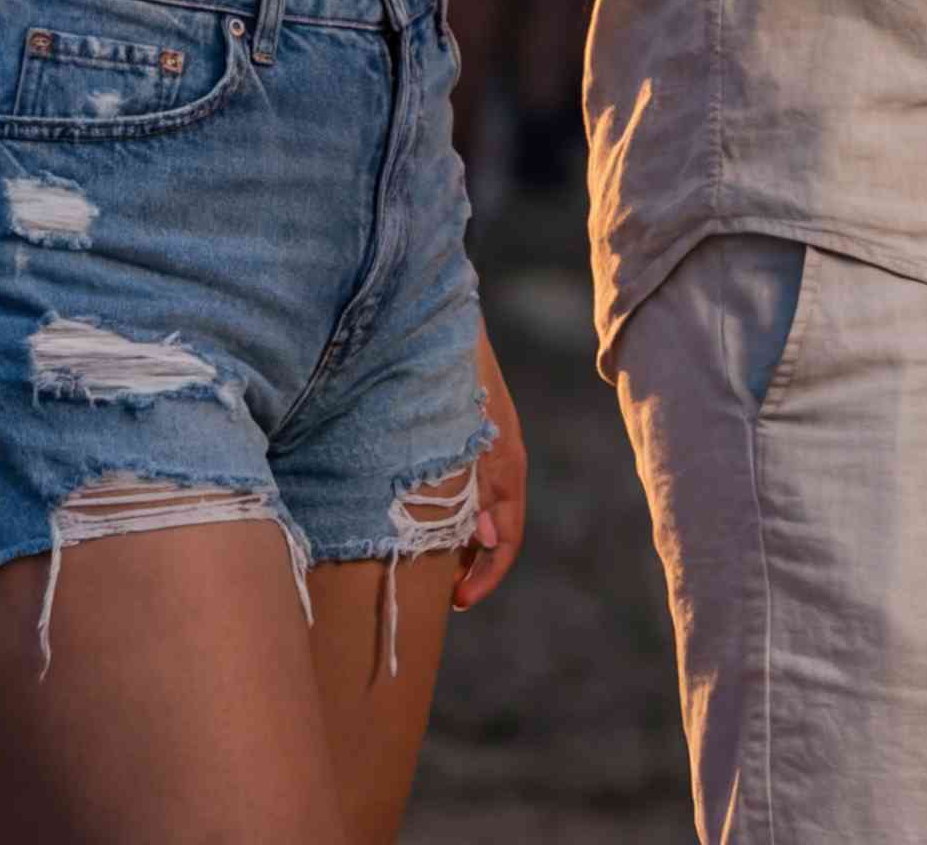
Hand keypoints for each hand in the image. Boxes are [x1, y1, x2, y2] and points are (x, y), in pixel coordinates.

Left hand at [451, 332, 529, 607]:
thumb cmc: (445, 380)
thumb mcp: (462, 440)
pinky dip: (446, 512)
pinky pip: (461, 487)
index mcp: (506, 466)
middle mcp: (498, 461)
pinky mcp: (462, 438)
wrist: (436, 324)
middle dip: (470, 565)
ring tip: (425, 563)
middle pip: (493, 528)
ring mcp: (481, 449)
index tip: (457, 602)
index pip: (506, 537)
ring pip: (476, 509)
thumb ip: (474, 488)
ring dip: (456, 540)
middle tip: (440, 593)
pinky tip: (419, 516)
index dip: (487, 575)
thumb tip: (484, 538)